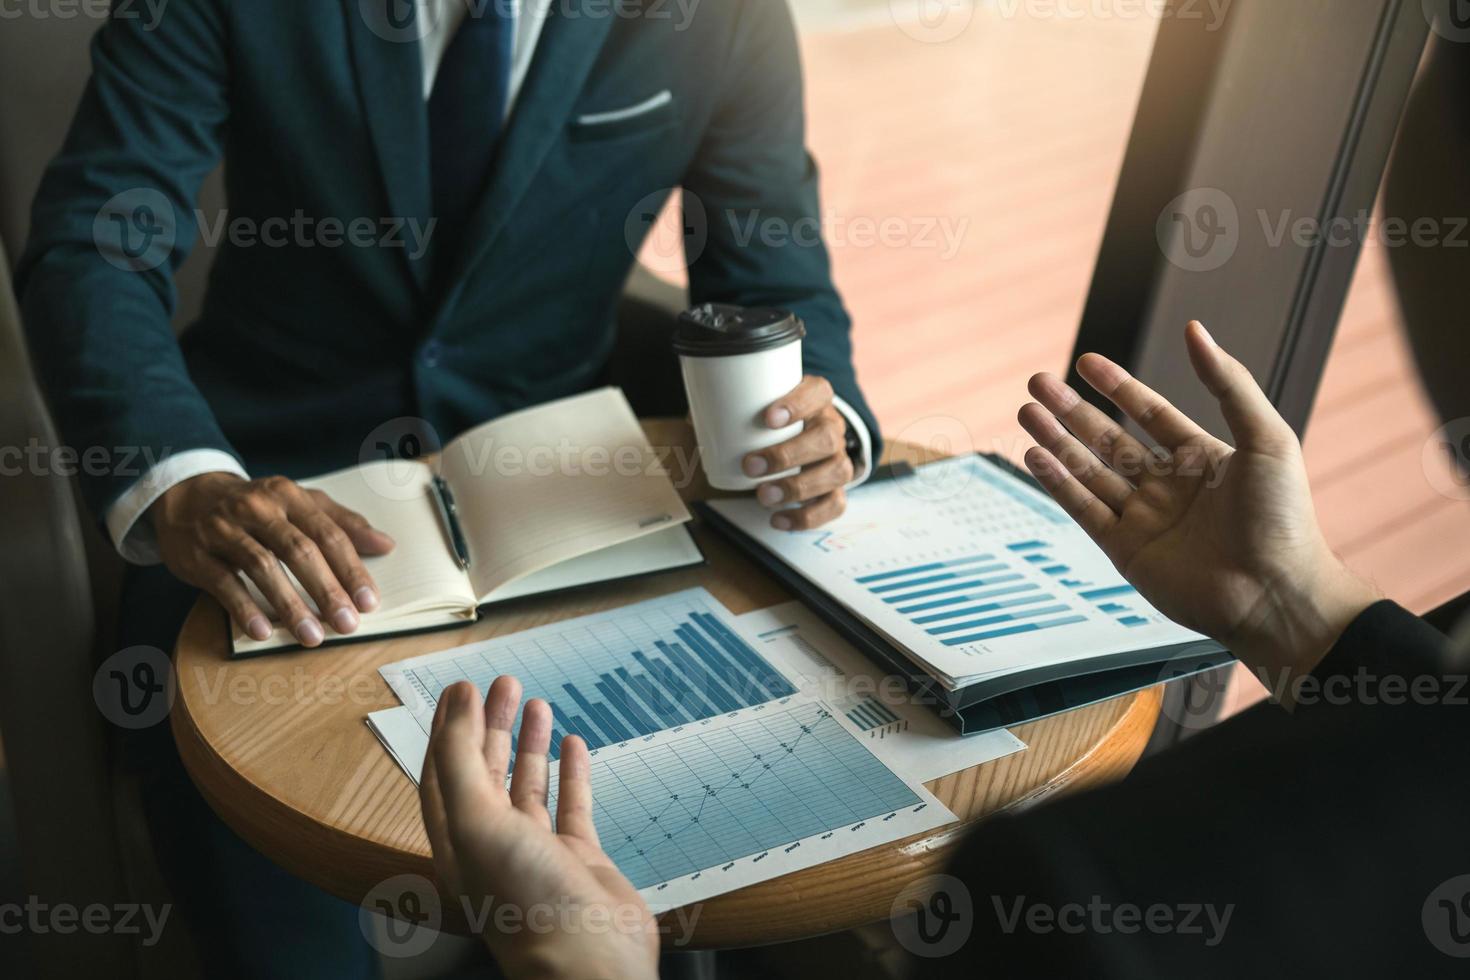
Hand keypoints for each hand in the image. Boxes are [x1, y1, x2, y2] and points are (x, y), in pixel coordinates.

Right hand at [151, 472, 394, 645]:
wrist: (186, 496)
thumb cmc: (258, 506)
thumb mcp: (299, 503)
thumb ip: (343, 522)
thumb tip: (386, 545)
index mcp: (289, 495)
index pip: (328, 533)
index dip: (350, 569)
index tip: (369, 601)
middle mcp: (257, 508)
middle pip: (299, 550)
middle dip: (327, 590)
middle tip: (347, 623)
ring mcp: (224, 529)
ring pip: (262, 567)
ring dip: (290, 605)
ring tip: (312, 635)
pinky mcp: (197, 553)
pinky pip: (223, 583)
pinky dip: (245, 608)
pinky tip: (263, 632)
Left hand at [420, 678, 658, 979]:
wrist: (587, 954)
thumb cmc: (523, 900)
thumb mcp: (474, 819)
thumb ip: (462, 759)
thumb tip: (459, 704)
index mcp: (456, 839)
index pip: (444, 771)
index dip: (451, 728)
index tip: (463, 687)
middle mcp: (492, 844)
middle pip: (486, 772)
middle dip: (492, 725)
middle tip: (505, 683)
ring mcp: (536, 852)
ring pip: (527, 785)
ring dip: (529, 743)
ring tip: (536, 702)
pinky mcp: (577, 859)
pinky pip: (571, 806)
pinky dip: (571, 773)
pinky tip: (573, 745)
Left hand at [741, 375, 853, 529]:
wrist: (804, 436)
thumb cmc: (773, 420)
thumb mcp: (756, 405)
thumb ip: (727, 406)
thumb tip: (693, 417)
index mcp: (816, 399)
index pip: (819, 392)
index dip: (798, 404)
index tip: (768, 417)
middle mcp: (832, 427)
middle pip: (827, 438)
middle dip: (788, 455)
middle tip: (751, 466)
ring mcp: (838, 458)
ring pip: (836, 472)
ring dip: (798, 487)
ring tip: (763, 496)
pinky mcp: (836, 488)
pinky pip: (835, 505)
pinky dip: (807, 516)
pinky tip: (778, 519)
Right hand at [1018, 322, 1377, 685]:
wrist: (1276, 595)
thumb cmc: (1284, 519)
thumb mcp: (1266, 437)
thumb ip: (1228, 382)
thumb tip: (1195, 330)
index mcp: (1203, 458)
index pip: (1150, 413)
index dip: (1118, 386)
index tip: (1087, 362)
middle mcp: (1169, 487)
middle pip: (1108, 439)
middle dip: (1072, 410)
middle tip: (1037, 382)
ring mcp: (1145, 519)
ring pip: (1089, 471)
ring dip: (1056, 441)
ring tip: (1026, 411)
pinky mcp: (1126, 551)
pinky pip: (1085, 510)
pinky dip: (1058, 483)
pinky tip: (1036, 455)